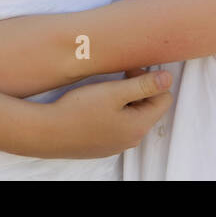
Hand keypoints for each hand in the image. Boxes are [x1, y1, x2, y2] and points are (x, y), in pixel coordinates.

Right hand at [39, 71, 172, 158]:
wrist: (47, 132)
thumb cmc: (79, 110)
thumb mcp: (115, 92)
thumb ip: (144, 84)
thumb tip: (169, 77)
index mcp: (139, 126)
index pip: (164, 97)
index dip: (151, 80)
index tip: (129, 71)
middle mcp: (132, 139)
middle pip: (149, 106)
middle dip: (138, 88)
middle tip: (118, 77)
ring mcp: (116, 144)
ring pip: (133, 115)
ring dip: (125, 99)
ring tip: (105, 89)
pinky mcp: (102, 145)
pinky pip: (118, 124)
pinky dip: (113, 111)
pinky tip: (96, 104)